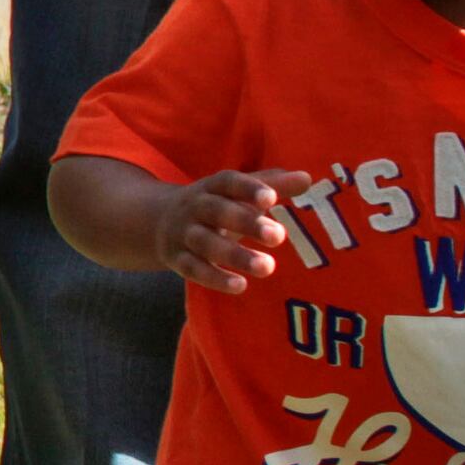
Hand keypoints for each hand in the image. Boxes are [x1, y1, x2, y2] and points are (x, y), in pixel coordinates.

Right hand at [156, 167, 314, 294]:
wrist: (157, 222)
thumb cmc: (214, 206)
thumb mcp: (237, 193)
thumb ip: (272, 185)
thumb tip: (308, 179)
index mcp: (211, 187)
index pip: (228, 182)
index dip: (248, 189)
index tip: (272, 198)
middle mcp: (194, 207)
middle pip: (217, 212)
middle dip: (246, 223)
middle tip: (279, 236)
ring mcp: (183, 234)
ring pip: (206, 243)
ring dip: (235, 255)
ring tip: (267, 267)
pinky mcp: (177, 259)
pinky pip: (193, 269)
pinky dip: (214, 278)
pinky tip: (240, 285)